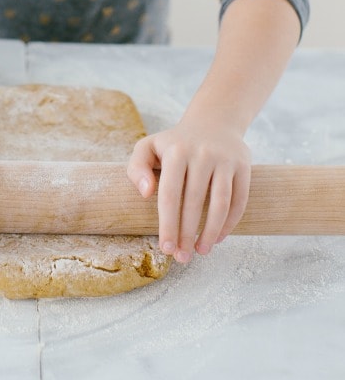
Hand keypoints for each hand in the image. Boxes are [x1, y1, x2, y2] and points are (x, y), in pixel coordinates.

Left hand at [127, 122, 250, 262]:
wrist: (213, 121)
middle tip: (182, 258)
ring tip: (201, 251)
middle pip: (194, 203)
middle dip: (187, 235)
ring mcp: (225, 159)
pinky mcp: (243, 165)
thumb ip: (136, 168)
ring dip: (210, 233)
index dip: (168, 224)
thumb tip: (146, 193)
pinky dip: (229, 223)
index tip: (165, 248)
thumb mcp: (148, 147)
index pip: (170, 194)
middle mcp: (201, 153)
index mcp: (175, 150)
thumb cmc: (174, 143)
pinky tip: (218, 237)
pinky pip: (238, 200)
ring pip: (220, 204)